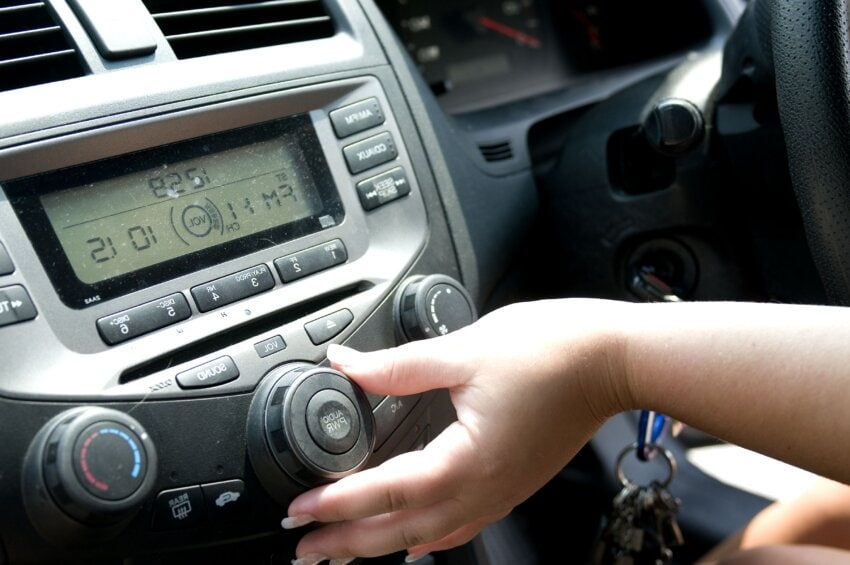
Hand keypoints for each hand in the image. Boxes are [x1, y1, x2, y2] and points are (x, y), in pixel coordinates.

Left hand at [284, 299, 629, 562]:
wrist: (614, 358)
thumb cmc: (553, 351)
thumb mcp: (465, 350)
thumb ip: (398, 365)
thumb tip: (346, 364)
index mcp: (467, 459)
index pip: (386, 492)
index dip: (337, 504)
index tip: (300, 512)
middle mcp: (484, 488)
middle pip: (401, 529)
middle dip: (348, 543)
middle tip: (305, 551)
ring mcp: (501, 492)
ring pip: (430, 535)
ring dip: (381, 546)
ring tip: (344, 553)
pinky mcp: (513, 483)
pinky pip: (462, 526)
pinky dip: (428, 538)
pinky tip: (415, 543)